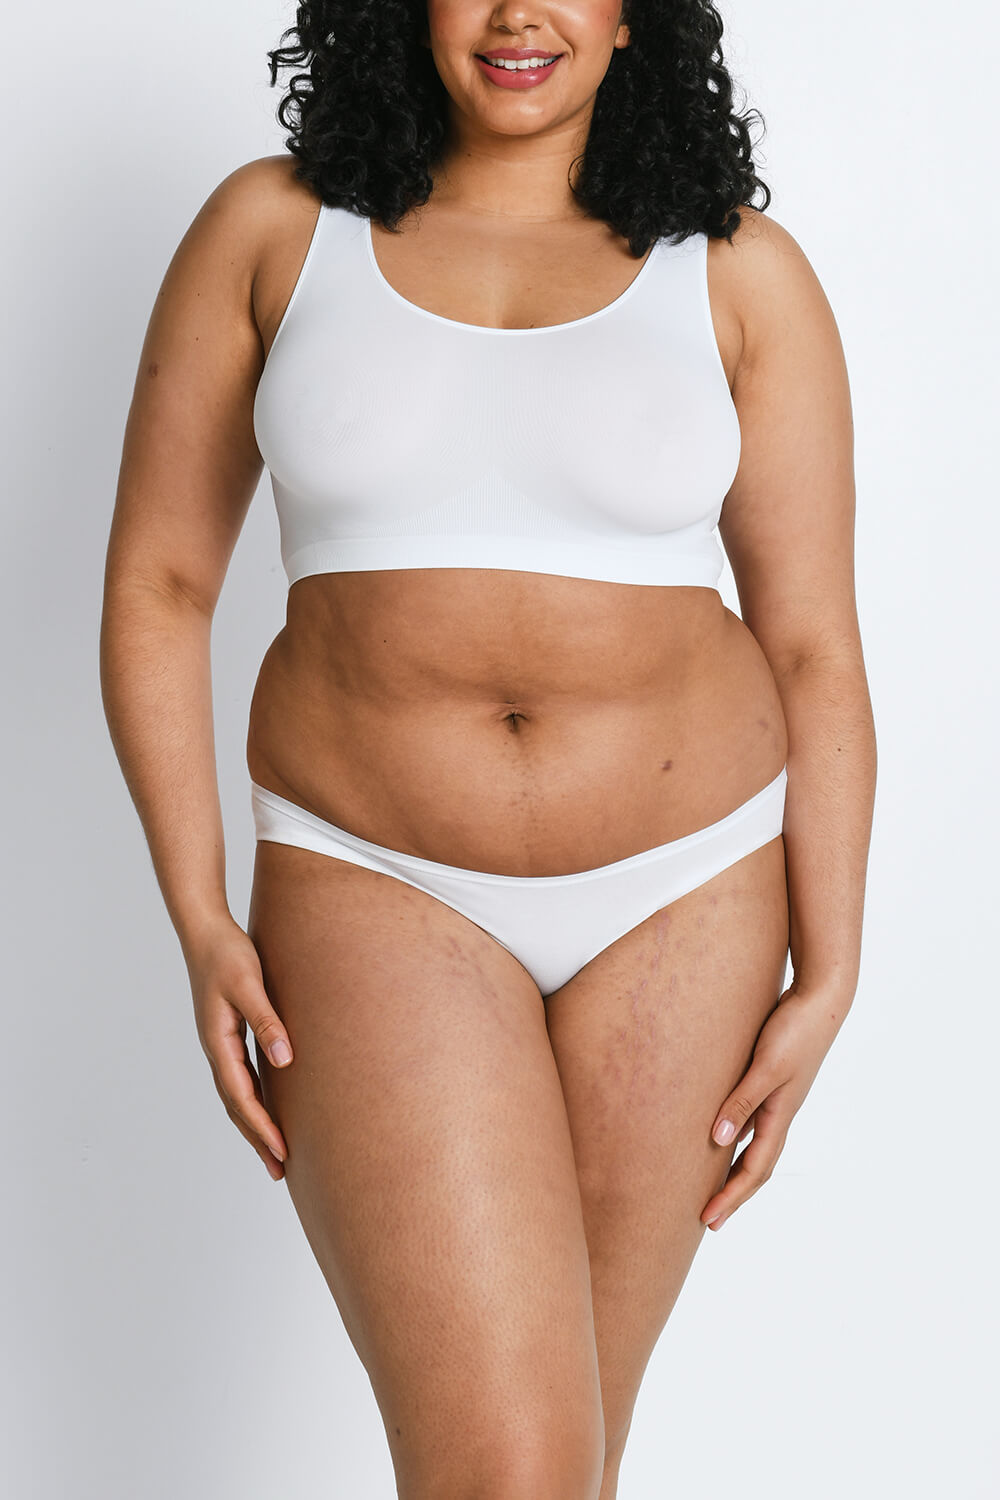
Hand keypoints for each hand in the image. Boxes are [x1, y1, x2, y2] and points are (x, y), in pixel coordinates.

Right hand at [182, 913, 293, 1181]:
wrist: (206, 931)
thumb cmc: (227, 954)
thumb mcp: (249, 984)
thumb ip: (266, 1020)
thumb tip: (285, 1060)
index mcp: (218, 1043)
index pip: (242, 1097)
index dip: (262, 1127)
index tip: (283, 1152)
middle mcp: (217, 1049)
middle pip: (237, 1106)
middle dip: (258, 1139)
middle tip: (281, 1171)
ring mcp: (221, 1043)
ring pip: (239, 1095)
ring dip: (255, 1124)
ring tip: (277, 1151)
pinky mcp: (229, 1034)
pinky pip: (243, 1077)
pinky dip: (255, 1099)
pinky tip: (271, 1107)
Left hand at [701, 979, 851, 1230]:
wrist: (822, 997)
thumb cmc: (795, 1030)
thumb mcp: (767, 1067)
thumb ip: (742, 1101)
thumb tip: (717, 1140)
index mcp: (779, 1116)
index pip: (753, 1170)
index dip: (730, 1197)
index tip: (708, 1219)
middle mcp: (780, 1112)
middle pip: (756, 1166)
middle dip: (733, 1194)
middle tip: (708, 1218)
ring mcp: (778, 1097)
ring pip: (754, 1144)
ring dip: (735, 1168)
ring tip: (712, 1184)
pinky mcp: (773, 1078)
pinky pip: (751, 1118)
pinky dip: (735, 1134)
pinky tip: (719, 1131)